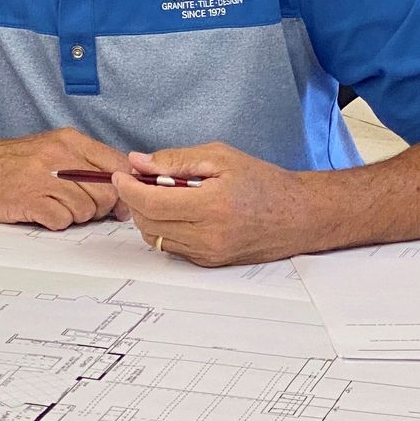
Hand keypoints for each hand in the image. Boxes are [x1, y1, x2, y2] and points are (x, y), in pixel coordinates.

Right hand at [0, 127, 129, 229]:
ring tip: (52, 206)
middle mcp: (59, 155)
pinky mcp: (29, 199)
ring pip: (86, 209)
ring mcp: (43, 177)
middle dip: (98, 208)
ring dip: (73, 216)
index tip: (119, 201)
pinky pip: (61, 221)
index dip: (124, 189)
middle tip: (77, 207)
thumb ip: (83, 163)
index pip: (118, 164)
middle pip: (106, 192)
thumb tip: (118, 189)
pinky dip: (54, 223)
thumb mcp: (47, 150)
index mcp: (67, 140)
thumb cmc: (4, 163)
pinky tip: (39, 213)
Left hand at [114, 144, 325, 266]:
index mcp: (211, 206)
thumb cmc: (264, 182)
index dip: (128, 187)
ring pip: (156, 238)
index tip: (120, 174)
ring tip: (159, 195)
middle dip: (134, 200)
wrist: (299, 215)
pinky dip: (164, 229)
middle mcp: (208, 236)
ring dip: (147, 216)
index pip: (151, 202)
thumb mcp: (220, 158)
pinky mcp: (211, 262)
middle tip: (139, 180)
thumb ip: (176, 161)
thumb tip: (139, 162)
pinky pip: (172, 248)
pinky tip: (176, 211)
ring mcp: (209, 253)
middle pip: (147, 222)